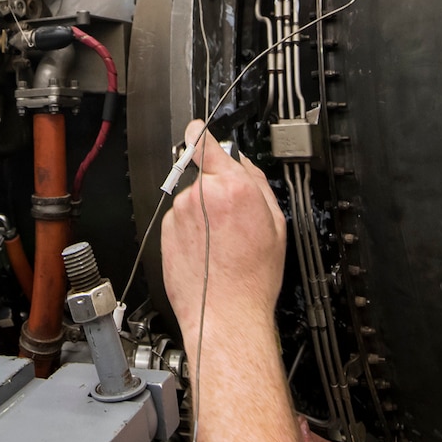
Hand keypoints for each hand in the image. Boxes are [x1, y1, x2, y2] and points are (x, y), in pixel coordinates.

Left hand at [160, 122, 286, 351]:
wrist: (224, 312)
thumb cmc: (252, 277)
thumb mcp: (276, 226)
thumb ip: (259, 186)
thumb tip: (245, 167)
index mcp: (232, 187)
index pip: (206, 144)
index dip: (200, 133)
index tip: (197, 128)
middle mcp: (200, 195)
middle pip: (205, 178)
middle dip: (217, 192)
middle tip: (234, 221)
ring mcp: (180, 213)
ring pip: (193, 202)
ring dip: (204, 215)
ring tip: (222, 244)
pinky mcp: (166, 231)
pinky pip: (181, 222)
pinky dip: (192, 232)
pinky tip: (208, 253)